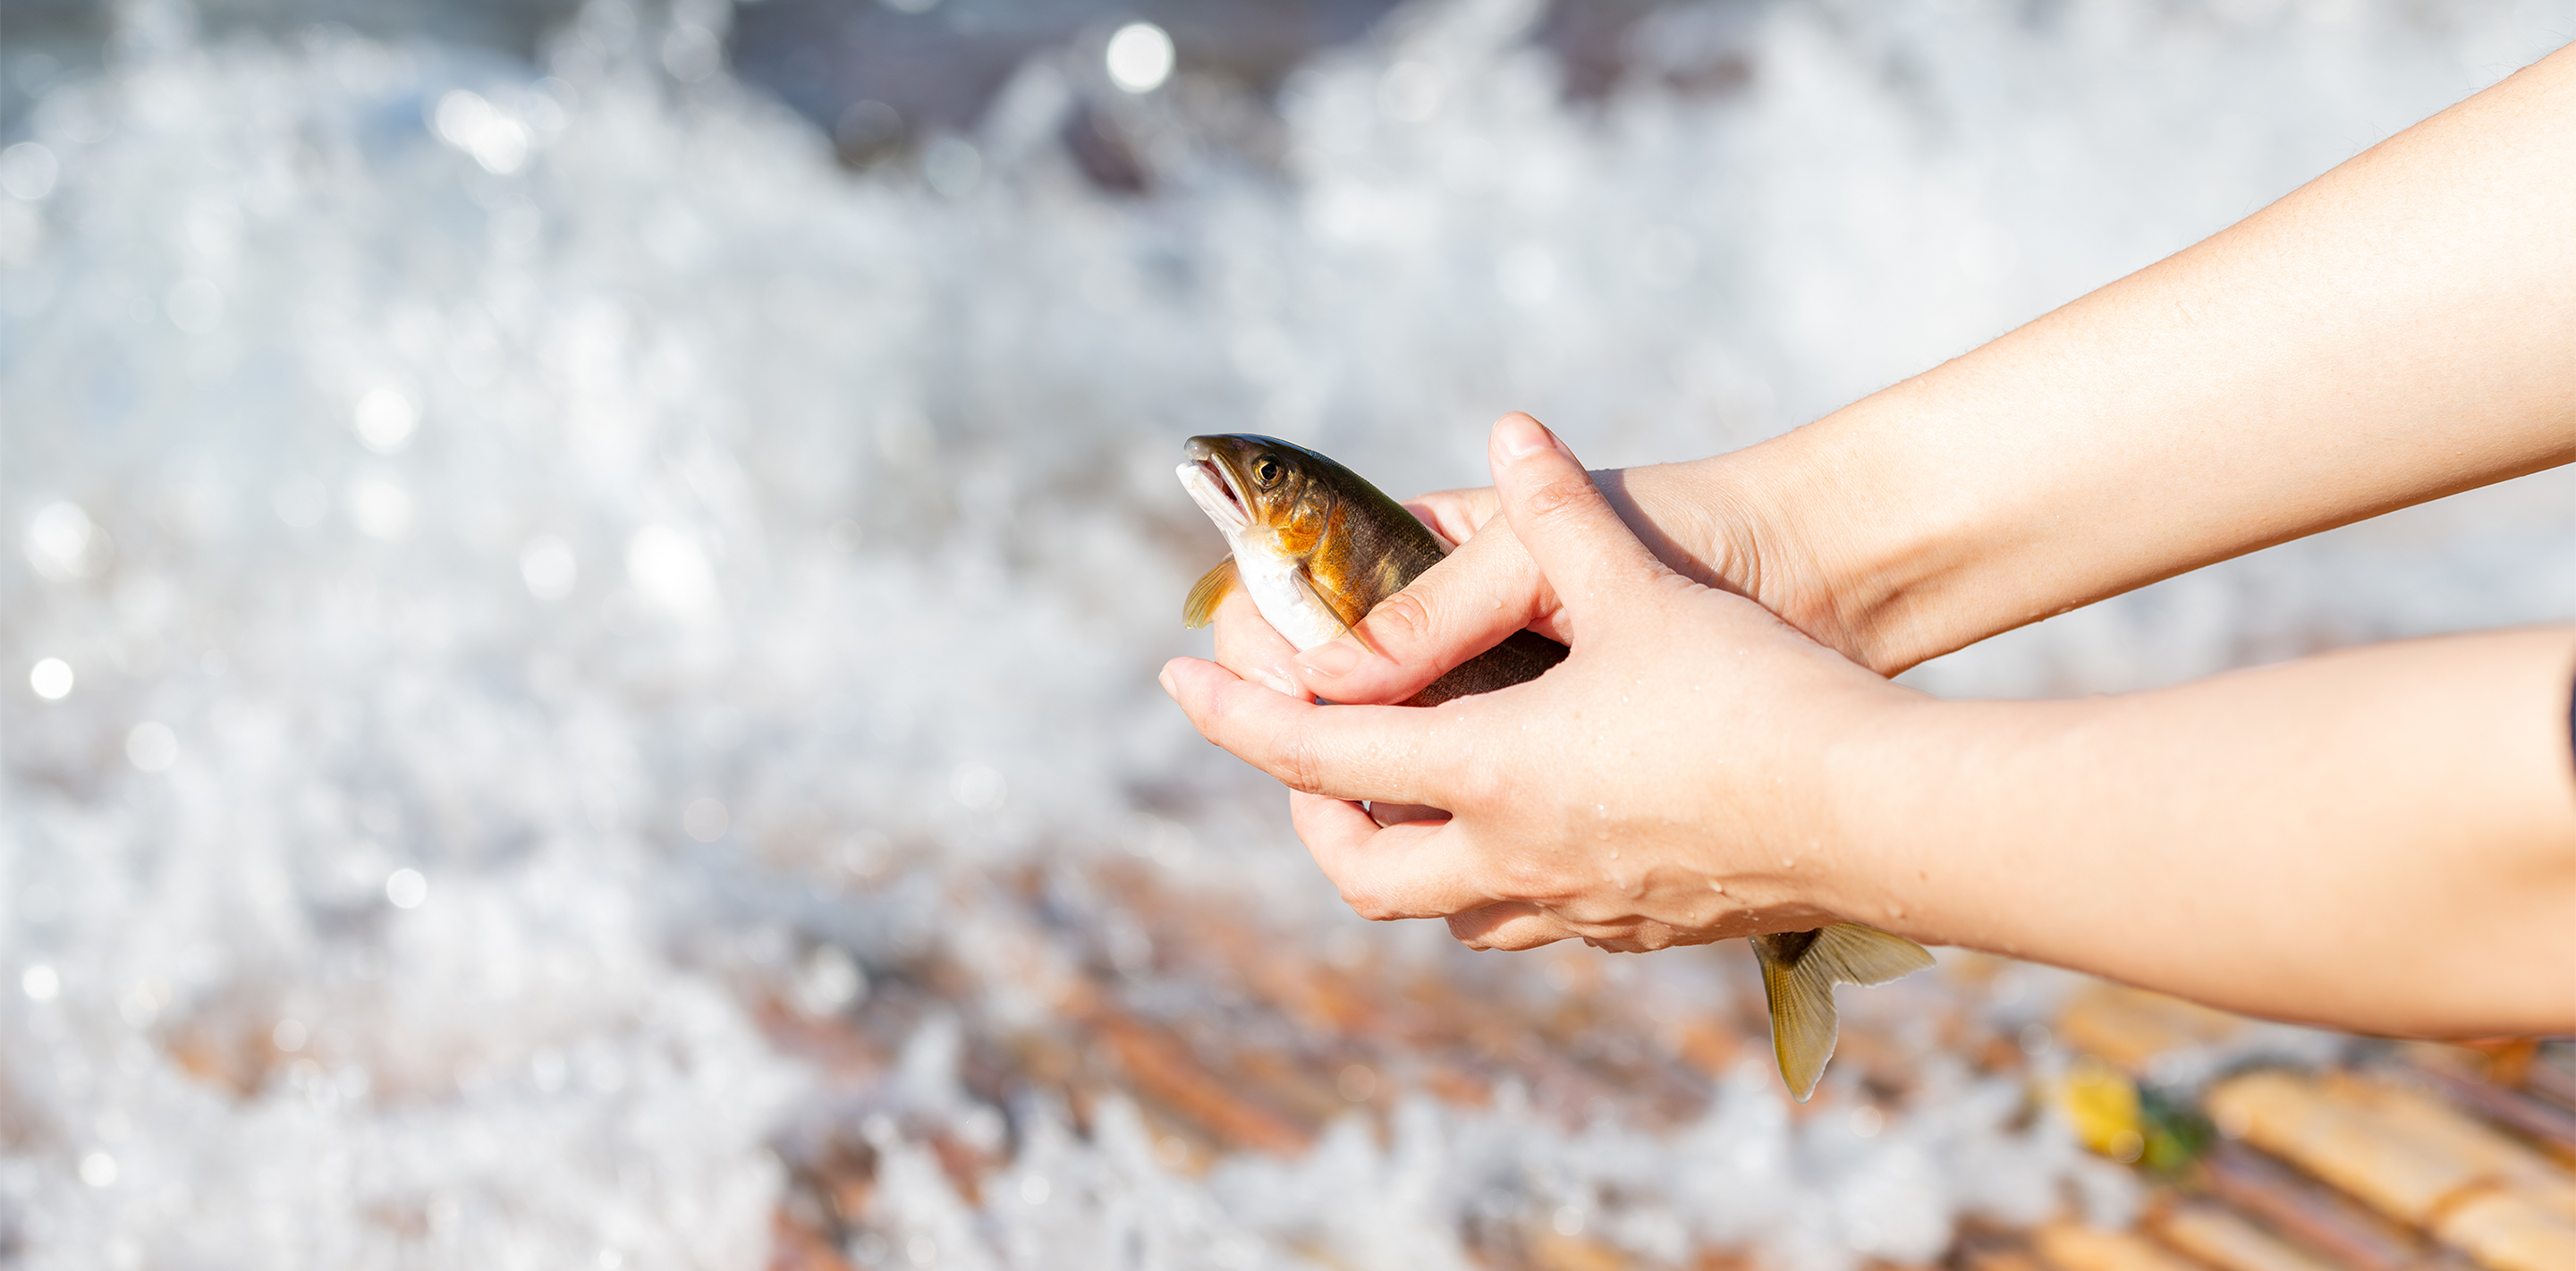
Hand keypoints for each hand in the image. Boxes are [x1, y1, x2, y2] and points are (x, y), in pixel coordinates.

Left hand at [1163, 414, 1912, 951]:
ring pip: (1449, 911)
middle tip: (1304, 762)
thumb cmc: (1752, 699)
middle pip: (1361, 869)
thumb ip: (1558, 510)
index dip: (1236, 715)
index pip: (1316, 752)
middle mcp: (1512, 858)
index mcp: (1488, 774)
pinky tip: (1535, 830)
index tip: (1176, 684)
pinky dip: (1499, 881)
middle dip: (1311, 818)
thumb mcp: (1638, 590)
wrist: (1875, 817)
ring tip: (1410, 799)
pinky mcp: (1643, 932)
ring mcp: (1577, 909)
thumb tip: (1507, 431)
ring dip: (1406, 859)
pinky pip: (1535, 920)